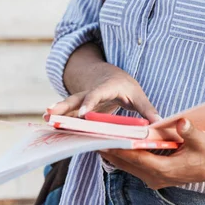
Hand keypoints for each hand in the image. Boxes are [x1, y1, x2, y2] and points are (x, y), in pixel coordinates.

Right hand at [44, 65, 159, 123]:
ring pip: (68, 105)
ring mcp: (82, 100)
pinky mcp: (77, 108)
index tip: (85, 114)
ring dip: (57, 112)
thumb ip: (147, 110)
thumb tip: (160, 123)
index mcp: (107, 87)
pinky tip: (48, 127)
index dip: (91, 103)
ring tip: (45, 119)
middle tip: (51, 113)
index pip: (98, 94)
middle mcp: (91, 92)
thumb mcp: (138, 95)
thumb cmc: (126, 88)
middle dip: (64, 106)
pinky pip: (67, 114)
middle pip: (77, 98)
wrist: (111, 77)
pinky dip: (58, 120)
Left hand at [100, 118, 204, 188]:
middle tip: (92, 139)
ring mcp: (154, 178)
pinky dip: (122, 157)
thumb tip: (181, 122)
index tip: (105, 141)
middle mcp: (156, 177)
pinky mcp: (154, 176)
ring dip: (113, 154)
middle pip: (127, 163)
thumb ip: (189, 132)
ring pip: (127, 166)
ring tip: (96, 141)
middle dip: (110, 151)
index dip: (121, 149)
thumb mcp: (202, 141)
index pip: (137, 159)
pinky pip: (133, 166)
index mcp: (165, 170)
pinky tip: (111, 146)